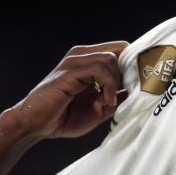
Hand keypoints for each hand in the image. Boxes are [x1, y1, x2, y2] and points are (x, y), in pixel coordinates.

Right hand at [8, 41, 128, 139]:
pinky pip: (99, 69)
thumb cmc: (63, 117)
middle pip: (119, 51)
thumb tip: (134, 93)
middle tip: (124, 94)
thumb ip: (115, 99)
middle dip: (127, 74)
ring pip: (110, 58)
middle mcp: (81, 56)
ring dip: (116, 82)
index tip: (140, 83)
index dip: (133, 63)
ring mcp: (74, 61)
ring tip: (109, 102)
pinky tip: (105, 101)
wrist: (36, 125)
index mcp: (88, 61)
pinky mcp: (70, 71)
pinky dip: (108, 86)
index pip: (119, 49)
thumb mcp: (98, 109)